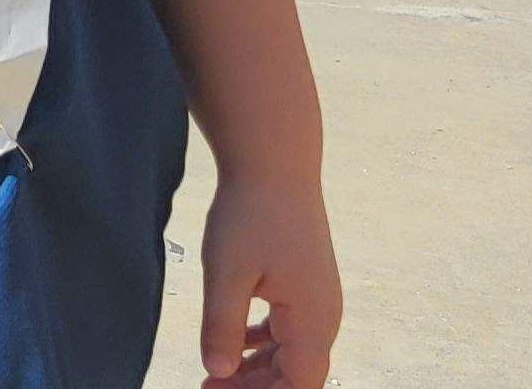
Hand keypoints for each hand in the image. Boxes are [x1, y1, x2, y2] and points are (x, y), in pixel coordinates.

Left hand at [192, 173, 338, 386]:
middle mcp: (324, 315)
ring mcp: (317, 299)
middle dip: (255, 387)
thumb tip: (217, 372)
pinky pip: (288, 329)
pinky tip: (234, 344)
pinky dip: (261, 344)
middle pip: (296, 372)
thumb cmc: (250, 214)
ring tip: (214, 374)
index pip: (299, 383)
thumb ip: (222, 326)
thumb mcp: (226, 273)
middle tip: (207, 388)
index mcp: (313, 320)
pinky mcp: (304, 284)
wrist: (275, 164)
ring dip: (256, 368)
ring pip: (290, 352)